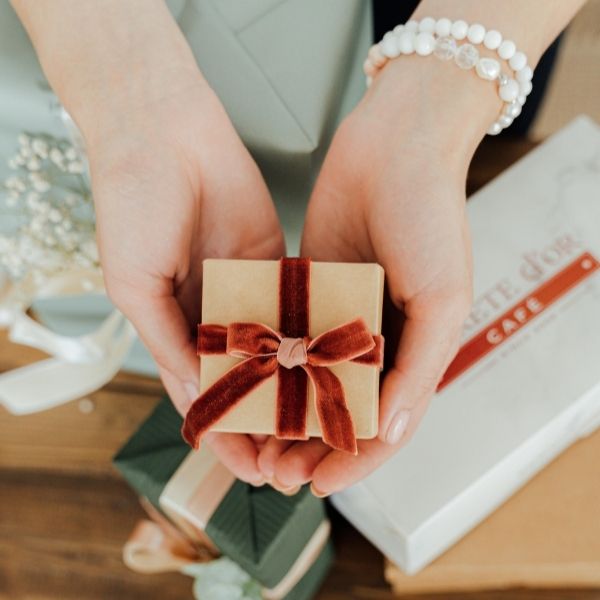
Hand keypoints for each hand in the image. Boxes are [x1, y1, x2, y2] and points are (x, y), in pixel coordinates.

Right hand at [80, 58, 283, 485]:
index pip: (203, 395)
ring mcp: (249, 292)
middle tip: (295, 460)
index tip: (250, 469)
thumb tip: (195, 394)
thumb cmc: (133, 204)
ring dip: (295, 390)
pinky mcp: (279, 264)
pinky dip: (313, 340)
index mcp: (175, 327)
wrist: (165, 135)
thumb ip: (167, 339)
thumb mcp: (134, 282)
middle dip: (267, 421)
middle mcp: (216, 317)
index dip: (224, 433)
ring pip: (278, 354)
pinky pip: (299, 308)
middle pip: (247, 383)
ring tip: (320, 427)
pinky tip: (334, 371)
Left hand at [257, 56, 499, 493]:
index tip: (319, 484)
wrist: (396, 146)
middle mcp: (374, 339)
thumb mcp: (442, 296)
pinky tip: (247, 388)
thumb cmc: (430, 216)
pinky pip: (288, 336)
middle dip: (311, 445)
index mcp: (413, 348)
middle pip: (341, 408)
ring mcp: (339, 315)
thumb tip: (388, 432)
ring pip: (309, 380)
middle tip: (278, 473)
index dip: (354, 459)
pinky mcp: (308, 288)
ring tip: (256, 442)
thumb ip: (418, 367)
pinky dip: (272, 366)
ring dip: (286, 414)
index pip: (383, 422)